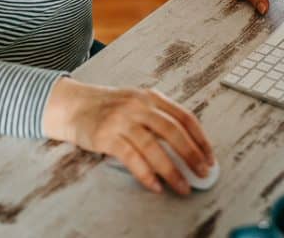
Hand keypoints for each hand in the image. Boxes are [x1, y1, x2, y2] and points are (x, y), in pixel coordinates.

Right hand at [42, 78, 213, 195]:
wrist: (73, 105)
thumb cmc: (109, 108)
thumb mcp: (137, 103)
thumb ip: (159, 118)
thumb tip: (188, 148)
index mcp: (151, 97)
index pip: (184, 117)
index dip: (200, 138)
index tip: (210, 157)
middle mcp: (138, 105)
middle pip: (173, 131)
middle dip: (192, 155)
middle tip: (203, 173)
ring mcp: (122, 120)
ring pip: (154, 147)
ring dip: (172, 170)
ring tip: (183, 187)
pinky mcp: (106, 136)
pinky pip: (131, 158)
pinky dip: (146, 174)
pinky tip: (156, 186)